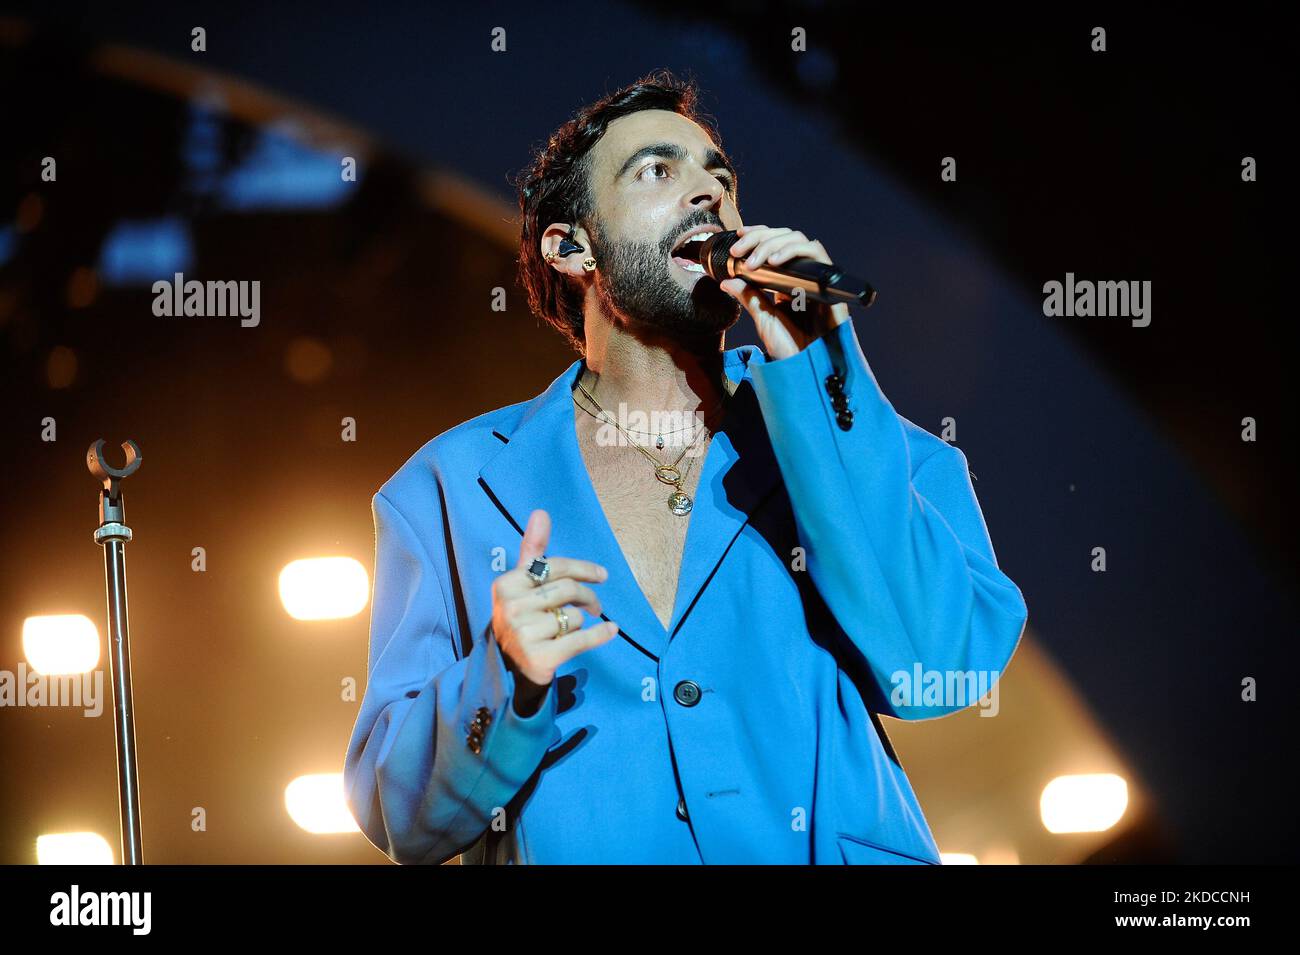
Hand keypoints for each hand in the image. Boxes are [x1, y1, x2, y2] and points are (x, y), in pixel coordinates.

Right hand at [491, 509, 617, 713]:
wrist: (507, 666)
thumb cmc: (521, 615)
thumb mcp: (522, 583)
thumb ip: (533, 549)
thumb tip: (541, 512)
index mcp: (506, 584)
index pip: (555, 566)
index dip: (583, 569)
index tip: (602, 575)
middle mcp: (511, 607)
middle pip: (568, 590)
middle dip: (589, 595)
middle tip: (596, 605)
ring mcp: (523, 634)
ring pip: (574, 616)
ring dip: (583, 620)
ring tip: (576, 625)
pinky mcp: (540, 658)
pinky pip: (581, 640)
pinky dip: (600, 635)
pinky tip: (611, 630)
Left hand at [717, 224, 850, 360]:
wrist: (809, 366)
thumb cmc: (790, 348)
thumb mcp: (764, 319)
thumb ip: (749, 298)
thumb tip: (726, 281)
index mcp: (786, 281)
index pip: (774, 245)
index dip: (758, 235)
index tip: (738, 237)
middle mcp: (801, 275)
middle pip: (784, 237)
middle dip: (759, 238)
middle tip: (739, 251)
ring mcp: (814, 276)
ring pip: (798, 240)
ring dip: (772, 244)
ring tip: (753, 262)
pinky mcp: (828, 281)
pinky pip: (815, 253)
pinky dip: (793, 251)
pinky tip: (774, 262)